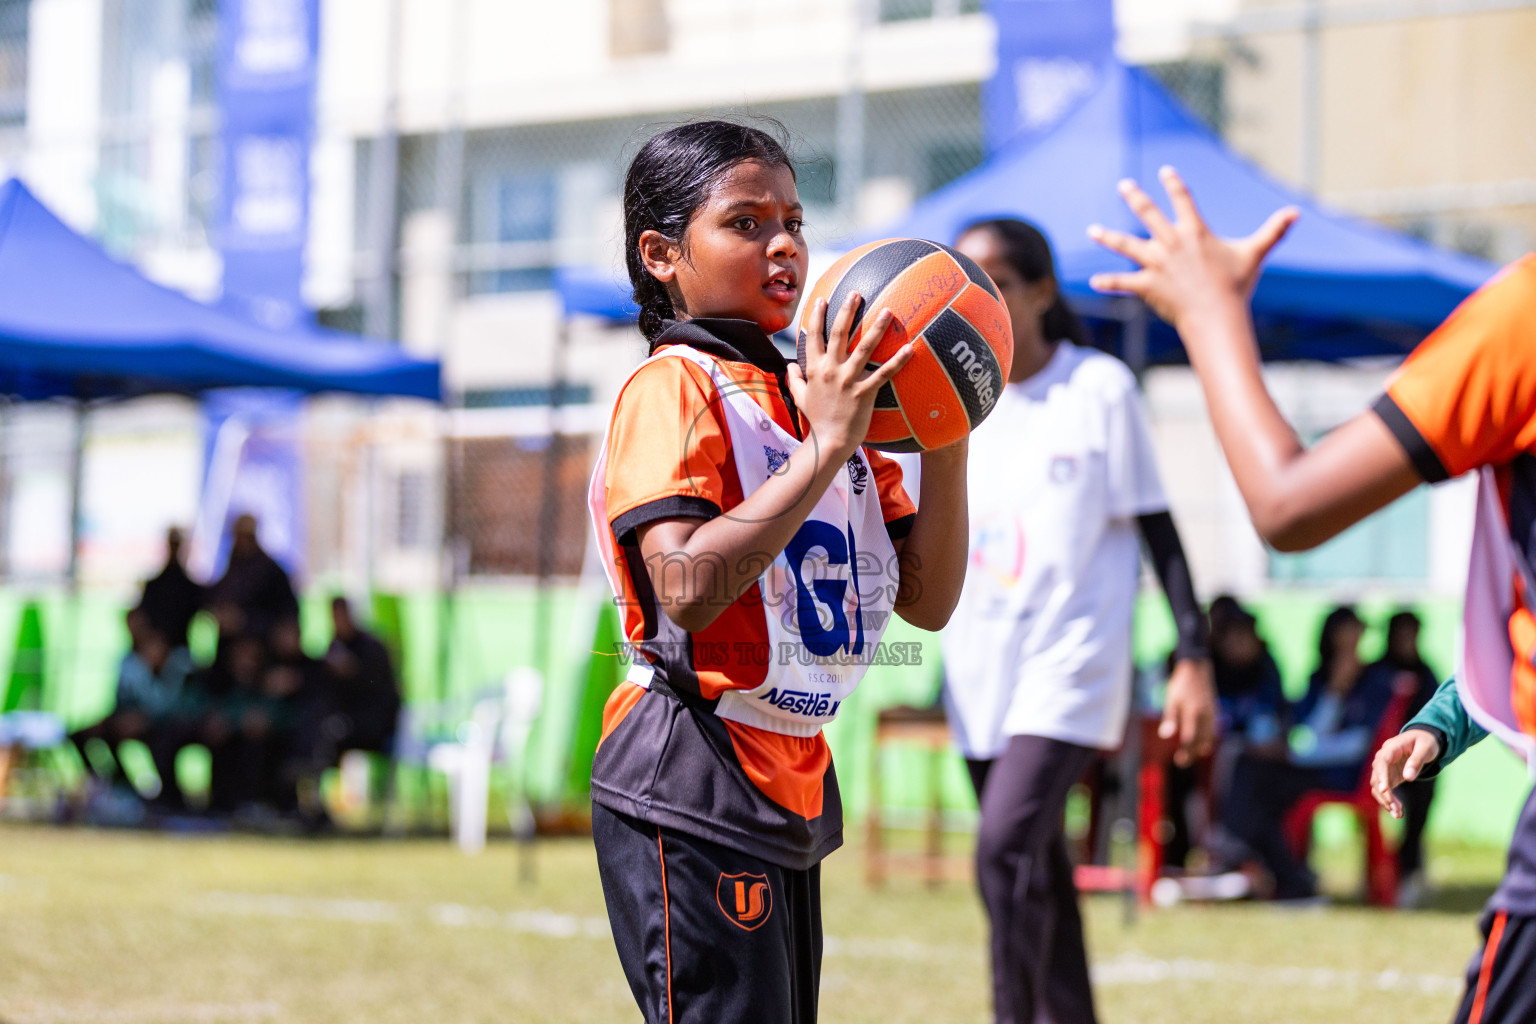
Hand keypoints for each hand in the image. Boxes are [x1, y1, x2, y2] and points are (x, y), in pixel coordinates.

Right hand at [787, 293, 912, 461]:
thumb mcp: (800, 398)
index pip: (814, 336)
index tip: (822, 299)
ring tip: (887, 310)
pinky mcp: (864, 393)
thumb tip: (790, 366)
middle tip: (856, 293)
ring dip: (876, 328)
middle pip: (839, 334)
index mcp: (814, 369)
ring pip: (864, 348)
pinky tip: (909, 347)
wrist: (828, 442)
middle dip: (847, 311)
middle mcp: (831, 370)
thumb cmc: (816, 420)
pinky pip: (883, 373)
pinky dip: (897, 360)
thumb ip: (795, 379)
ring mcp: (848, 380)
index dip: (817, 316)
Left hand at [1086, 167, 1298, 330]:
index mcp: (1195, 232)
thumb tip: (1297, 212)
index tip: (1164, 171)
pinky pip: (1123, 282)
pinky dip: (1108, 282)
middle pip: (1148, 214)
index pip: (1183, 199)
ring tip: (1092, 229)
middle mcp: (1172, 243)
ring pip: (1127, 245)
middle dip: (1135, 197)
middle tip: (1123, 184)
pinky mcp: (1147, 284)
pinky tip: (1092, 281)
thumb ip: (1273, 231)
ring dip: (1108, 236)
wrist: (1217, 314)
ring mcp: (1157, 263)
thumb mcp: (1254, 254)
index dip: (1173, 184)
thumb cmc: (1236, 285)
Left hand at [1161, 657, 1216, 767]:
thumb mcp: (1171, 699)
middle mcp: (1206, 716)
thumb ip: (1170, 718)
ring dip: (1201, 748)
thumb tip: (1165, 735)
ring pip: (1210, 737)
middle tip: (1182, 761)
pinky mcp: (1216, 712)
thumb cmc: (1181, 684)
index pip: (1190, 739)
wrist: (1197, 668)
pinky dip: (1208, 739)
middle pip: (1201, 741)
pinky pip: (1214, 730)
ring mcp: (1213, 714)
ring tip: (1191, 755)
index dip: (1186, 752)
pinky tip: (1202, 744)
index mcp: (1194, 713)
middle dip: (1192, 753)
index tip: (1179, 761)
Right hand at [1371, 729, 1440, 817]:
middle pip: (1377, 777)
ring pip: (1378, 787)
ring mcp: (1384, 769)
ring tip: (1398, 815)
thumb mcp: (1426, 748)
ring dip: (1386, 801)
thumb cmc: (1425, 742)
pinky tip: (1398, 812)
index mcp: (1391, 748)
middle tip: (1396, 809)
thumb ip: (1417, 761)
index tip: (1384, 790)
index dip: (1381, 776)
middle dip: (1385, 794)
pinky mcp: (1389, 777)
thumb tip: (1409, 778)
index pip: (1381, 762)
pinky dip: (1389, 802)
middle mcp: (1383, 759)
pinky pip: (1385, 791)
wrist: (1423, 741)